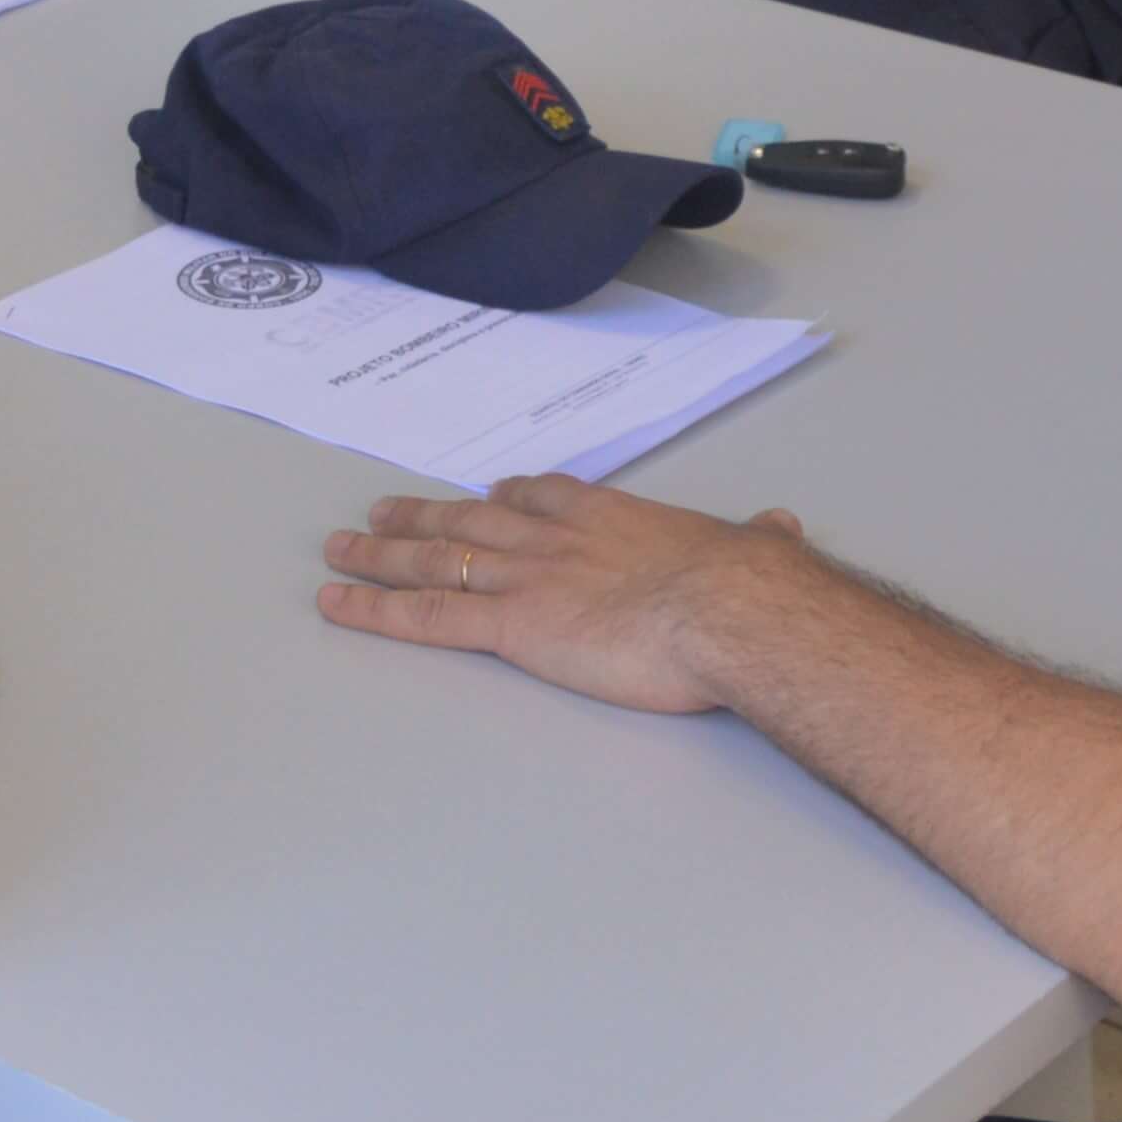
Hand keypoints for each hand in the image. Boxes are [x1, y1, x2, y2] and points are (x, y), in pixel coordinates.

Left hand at [318, 476, 815, 714]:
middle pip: (471, 522)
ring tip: (339, 549)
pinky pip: (426, 617)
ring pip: (435, 561)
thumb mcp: (755, 550)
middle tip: (380, 512)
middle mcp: (556, 539)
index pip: (543, 498)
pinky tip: (339, 604)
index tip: (486, 494)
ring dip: (381, 555)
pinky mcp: (509, 626)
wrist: (731, 607)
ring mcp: (525, 578)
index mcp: (613, 519)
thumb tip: (781, 532)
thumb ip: (757, 542)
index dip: (507, 499)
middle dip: (422, 518)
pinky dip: (376, 609)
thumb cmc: (748, 588)